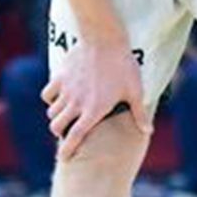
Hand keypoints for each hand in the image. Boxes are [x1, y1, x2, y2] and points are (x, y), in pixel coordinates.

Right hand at [43, 36, 150, 160]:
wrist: (104, 38)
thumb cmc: (123, 65)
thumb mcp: (135, 90)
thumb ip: (139, 113)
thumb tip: (148, 131)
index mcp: (94, 110)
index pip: (75, 137)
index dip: (67, 150)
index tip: (64, 158)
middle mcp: (76, 103)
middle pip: (56, 127)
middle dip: (60, 132)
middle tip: (68, 131)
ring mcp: (66, 90)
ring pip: (52, 112)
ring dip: (57, 116)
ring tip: (66, 115)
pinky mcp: (60, 77)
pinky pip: (47, 94)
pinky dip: (51, 99)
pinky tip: (59, 97)